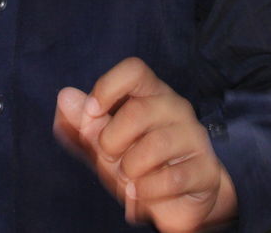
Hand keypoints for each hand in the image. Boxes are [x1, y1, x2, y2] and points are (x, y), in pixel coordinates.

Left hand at [54, 58, 236, 231]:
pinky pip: (171, 179)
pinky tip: (142, 193)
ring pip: (154, 146)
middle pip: (137, 111)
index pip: (134, 70)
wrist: (180, 200)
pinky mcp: (206, 170)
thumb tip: (64, 97)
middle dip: (111, 141)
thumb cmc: (140, 163)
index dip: (107, 88)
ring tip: (129, 179)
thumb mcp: (105, 144)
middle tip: (110, 157)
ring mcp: (194, 138)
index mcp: (151, 93)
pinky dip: (147, 191)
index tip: (92, 113)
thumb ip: (83, 124)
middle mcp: (176, 109)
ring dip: (129, 169)